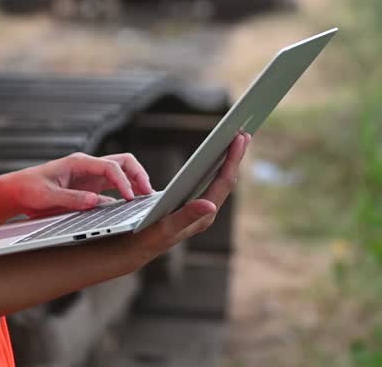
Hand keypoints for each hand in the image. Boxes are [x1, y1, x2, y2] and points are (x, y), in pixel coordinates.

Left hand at [0, 152, 153, 220]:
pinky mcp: (90, 187)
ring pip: (122, 171)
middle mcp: (88, 166)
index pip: (110, 166)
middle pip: (123, 162)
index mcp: (79, 163)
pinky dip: (126, 192)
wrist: (17, 191)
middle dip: (138, 175)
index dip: (123, 181)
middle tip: (148, 193)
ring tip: (146, 198)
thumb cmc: (29, 189)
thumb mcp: (47, 196)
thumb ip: (72, 199)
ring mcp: (91, 176)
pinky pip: (114, 185)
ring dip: (135, 181)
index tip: (130, 198)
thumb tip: (97, 202)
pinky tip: (131, 204)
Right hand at [127, 131, 250, 267]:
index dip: (233, 158)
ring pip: (222, 180)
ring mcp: (203, 209)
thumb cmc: (147, 238)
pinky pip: (212, 182)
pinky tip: (217, 157)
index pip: (224, 182)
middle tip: (244, 132)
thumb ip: (188, 216)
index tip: (239, 137)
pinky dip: (218, 166)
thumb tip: (210, 204)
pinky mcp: (195, 207)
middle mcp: (207, 212)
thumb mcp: (165, 227)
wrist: (137, 249)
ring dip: (229, 160)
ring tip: (236, 140)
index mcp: (204, 215)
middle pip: (227, 179)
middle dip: (236, 155)